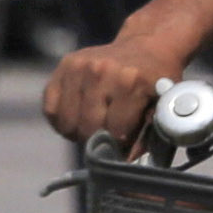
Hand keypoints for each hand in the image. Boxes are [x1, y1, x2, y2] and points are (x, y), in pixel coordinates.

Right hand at [46, 36, 184, 144]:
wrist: (147, 46)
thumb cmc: (157, 80)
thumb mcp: (161, 107)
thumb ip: (146, 138)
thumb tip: (126, 166)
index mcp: (129, 81)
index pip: (114, 132)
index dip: (120, 143)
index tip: (125, 140)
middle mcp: (101, 71)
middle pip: (88, 128)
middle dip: (98, 139)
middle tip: (108, 134)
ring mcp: (79, 67)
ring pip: (67, 122)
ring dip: (78, 132)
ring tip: (93, 125)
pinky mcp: (64, 66)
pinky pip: (51, 108)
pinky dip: (62, 120)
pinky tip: (77, 117)